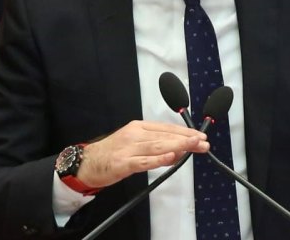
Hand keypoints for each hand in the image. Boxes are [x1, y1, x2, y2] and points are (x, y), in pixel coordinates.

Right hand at [78, 121, 208, 188]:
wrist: (86, 163)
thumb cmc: (113, 152)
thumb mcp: (135, 142)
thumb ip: (156, 145)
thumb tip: (179, 149)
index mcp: (139, 127)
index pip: (167, 128)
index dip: (186, 132)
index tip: (201, 136)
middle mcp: (134, 134)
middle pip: (165, 136)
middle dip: (187, 139)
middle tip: (203, 142)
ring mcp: (128, 149)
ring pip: (157, 146)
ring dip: (178, 146)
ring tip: (194, 147)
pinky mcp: (122, 163)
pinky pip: (143, 161)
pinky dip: (159, 160)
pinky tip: (172, 158)